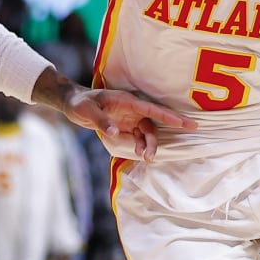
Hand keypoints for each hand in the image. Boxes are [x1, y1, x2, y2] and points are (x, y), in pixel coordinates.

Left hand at [60, 87, 195, 160]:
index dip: (170, 117)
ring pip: (146, 133)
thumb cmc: (81, 103)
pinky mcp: (125, 126)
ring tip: (146, 158)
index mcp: (128, 101)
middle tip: (152, 156)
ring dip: (148, 145)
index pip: (153, 109)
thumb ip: (101, 121)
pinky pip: (137, 137)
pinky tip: (138, 153)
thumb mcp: (87, 111)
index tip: (187, 123)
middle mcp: (132, 109)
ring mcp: (129, 118)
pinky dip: (140, 145)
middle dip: (156, 140)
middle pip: (152, 124)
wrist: (73, 104)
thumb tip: (115, 132)